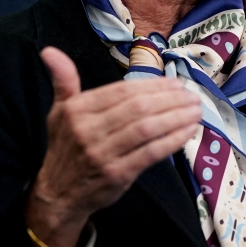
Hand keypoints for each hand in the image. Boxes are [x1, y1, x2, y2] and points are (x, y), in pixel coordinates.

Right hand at [24, 46, 200, 246]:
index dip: (153, 85)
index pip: (122, 91)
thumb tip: (49, 50)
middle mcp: (88, 130)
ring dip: (177, 117)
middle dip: (170, 99)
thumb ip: (63, 81)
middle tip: (192, 95)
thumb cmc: (66, 148)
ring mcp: (103, 154)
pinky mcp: (117, 175)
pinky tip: (188, 131)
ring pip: (147, 128)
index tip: (175, 83)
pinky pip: (151, 152)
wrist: (58, 196)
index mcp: (77, 110)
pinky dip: (173, 140)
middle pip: (138, 108)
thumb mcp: (58, 112)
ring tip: (196, 110)